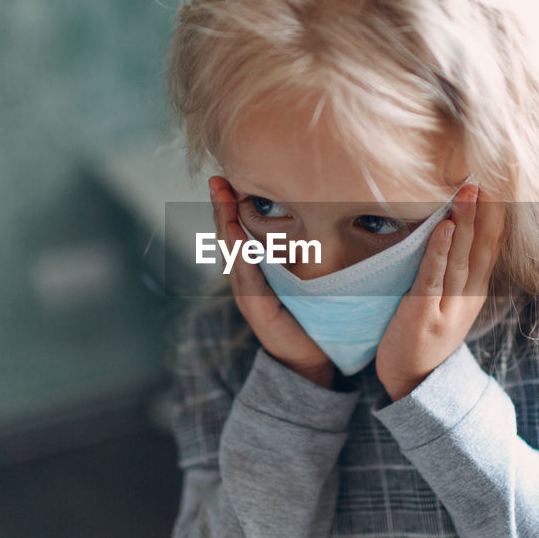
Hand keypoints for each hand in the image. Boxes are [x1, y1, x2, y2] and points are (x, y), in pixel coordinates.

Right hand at [208, 175, 334, 387]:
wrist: (311, 359)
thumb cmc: (312, 316)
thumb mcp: (307, 278)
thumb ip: (302, 253)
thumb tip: (321, 215)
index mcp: (256, 268)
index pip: (238, 230)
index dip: (230, 205)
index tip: (225, 178)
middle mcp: (246, 278)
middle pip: (228, 236)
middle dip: (221, 206)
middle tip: (217, 179)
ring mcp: (247, 293)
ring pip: (232, 251)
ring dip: (225, 222)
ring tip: (221, 196)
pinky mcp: (256, 308)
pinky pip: (246, 275)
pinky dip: (239, 252)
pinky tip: (235, 233)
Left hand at [375, 185, 504, 400]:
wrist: (414, 381)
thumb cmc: (426, 335)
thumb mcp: (450, 302)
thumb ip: (455, 271)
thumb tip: (453, 229)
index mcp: (475, 291)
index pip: (491, 246)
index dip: (495, 215)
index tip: (496, 183)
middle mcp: (468, 297)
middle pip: (480, 247)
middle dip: (484, 211)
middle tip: (484, 177)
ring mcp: (448, 306)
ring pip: (460, 257)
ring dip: (465, 222)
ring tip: (468, 192)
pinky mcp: (424, 314)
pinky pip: (433, 277)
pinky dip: (440, 251)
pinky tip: (444, 227)